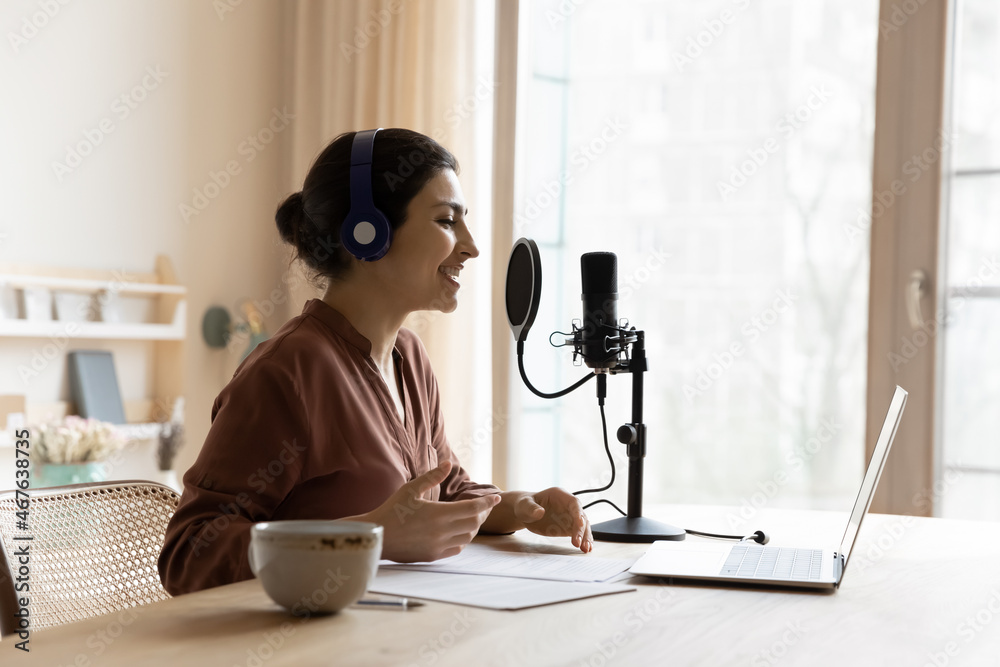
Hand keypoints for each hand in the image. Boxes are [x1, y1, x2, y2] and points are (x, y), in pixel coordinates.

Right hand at [361, 460, 500, 562]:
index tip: (497, 497)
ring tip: (474, 518)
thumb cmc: (392, 509)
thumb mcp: (411, 489)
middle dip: (483, 513)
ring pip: (467, 537)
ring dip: (474, 527)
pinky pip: (456, 549)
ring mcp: (438, 546)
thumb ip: (432, 477)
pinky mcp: (432, 556)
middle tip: (485, 506)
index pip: (472, 508)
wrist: (377, 536)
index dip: (487, 502)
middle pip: (474, 523)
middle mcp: (441, 531)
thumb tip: (448, 463)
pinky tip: (460, 532)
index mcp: (438, 513)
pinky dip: (463, 540)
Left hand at [514, 487, 592, 552]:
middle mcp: (568, 506)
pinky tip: (585, 549)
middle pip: (581, 516)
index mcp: (560, 495)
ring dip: (585, 537)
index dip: (578, 513)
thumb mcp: (525, 505)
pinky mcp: (568, 527)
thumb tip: (540, 512)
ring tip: (585, 549)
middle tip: (580, 543)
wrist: (525, 513)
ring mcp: (569, 517)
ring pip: (583, 526)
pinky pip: (579, 534)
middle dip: (582, 530)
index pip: (574, 503)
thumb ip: (531, 508)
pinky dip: (583, 541)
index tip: (580, 523)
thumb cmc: (525, 505)